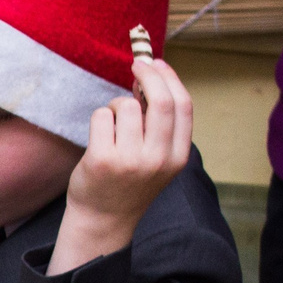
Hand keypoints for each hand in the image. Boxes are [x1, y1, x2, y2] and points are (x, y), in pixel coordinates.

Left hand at [52, 57, 191, 272]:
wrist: (102, 218)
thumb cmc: (128, 182)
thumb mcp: (157, 158)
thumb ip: (161, 125)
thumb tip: (152, 77)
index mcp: (177, 157)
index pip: (183, 106)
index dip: (170, 79)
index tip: (157, 64)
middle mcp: (158, 159)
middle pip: (161, 101)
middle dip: (148, 74)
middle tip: (136, 64)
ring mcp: (130, 160)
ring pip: (127, 105)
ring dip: (117, 104)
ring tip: (113, 124)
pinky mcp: (102, 160)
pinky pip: (102, 116)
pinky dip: (100, 118)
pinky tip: (99, 137)